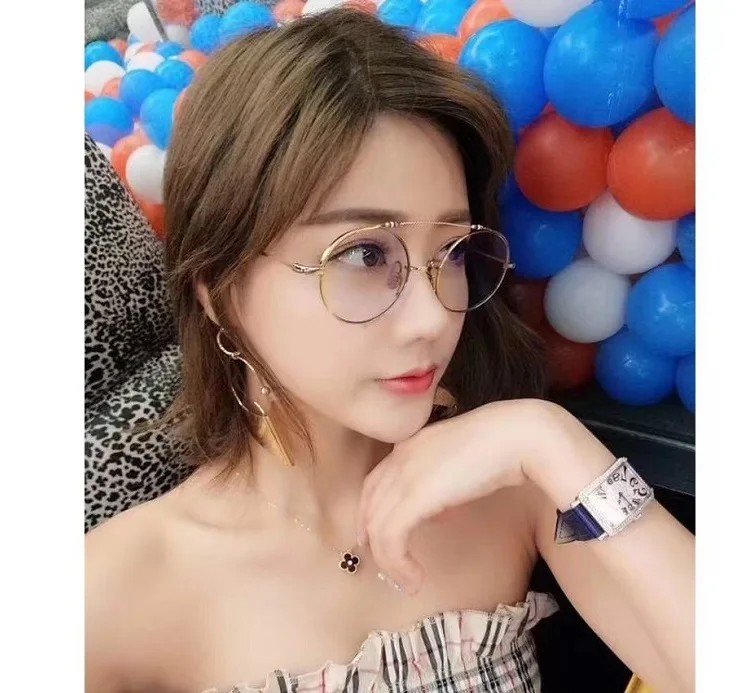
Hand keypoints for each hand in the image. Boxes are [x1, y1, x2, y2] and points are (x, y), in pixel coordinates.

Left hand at [357, 399, 546, 594]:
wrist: (517, 437)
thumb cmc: (503, 446)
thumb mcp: (462, 464)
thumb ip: (444, 482)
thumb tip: (439, 511)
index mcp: (411, 445)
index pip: (375, 483)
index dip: (371, 513)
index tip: (377, 540)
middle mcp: (401, 457)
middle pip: (370, 506)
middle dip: (374, 541)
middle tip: (389, 567)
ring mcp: (405, 474)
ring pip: (378, 527)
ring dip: (389, 561)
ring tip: (408, 581)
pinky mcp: (416, 495)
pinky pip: (391, 537)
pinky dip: (397, 562)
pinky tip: (415, 577)